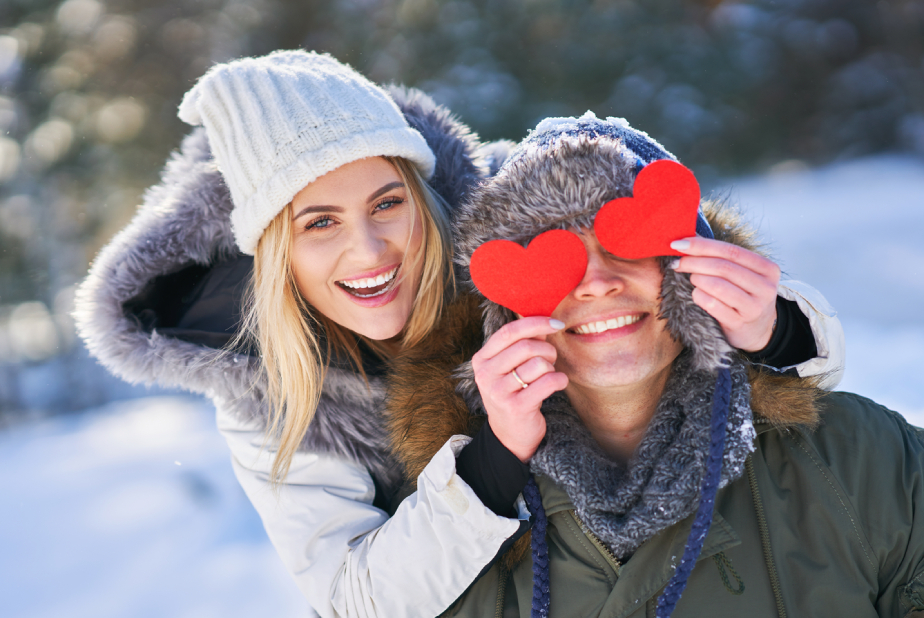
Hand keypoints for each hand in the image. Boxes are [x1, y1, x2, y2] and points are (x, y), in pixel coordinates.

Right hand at [471, 317, 568, 461]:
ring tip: (547, 376)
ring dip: (551, 367)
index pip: (508, 332)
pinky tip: (557, 384)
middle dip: (547, 350)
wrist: (509, 435)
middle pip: (526, 347)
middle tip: (551, 360)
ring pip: (538, 364)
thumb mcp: (510, 367)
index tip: (555, 323)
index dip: (535, 323)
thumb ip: (522, 343)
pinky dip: (559, 380)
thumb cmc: (514, 393)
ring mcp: (498, 392)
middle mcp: (486, 374)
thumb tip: (545, 319)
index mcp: (482, 359)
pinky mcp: (516, 407)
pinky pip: (547, 382)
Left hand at [670, 237, 780, 351]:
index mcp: (767, 269)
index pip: (731, 251)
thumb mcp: (743, 274)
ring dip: (697, 278)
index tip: (679, 244)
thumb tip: (689, 239)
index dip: (702, 246)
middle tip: (677, 262)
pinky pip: (713, 305)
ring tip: (691, 277)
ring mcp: (754, 307)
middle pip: (723, 267)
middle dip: (694, 262)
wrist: (758, 330)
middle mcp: (765, 287)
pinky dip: (699, 296)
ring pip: (718, 286)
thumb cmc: (744, 295)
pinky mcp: (740, 324)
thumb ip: (723, 257)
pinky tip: (695, 293)